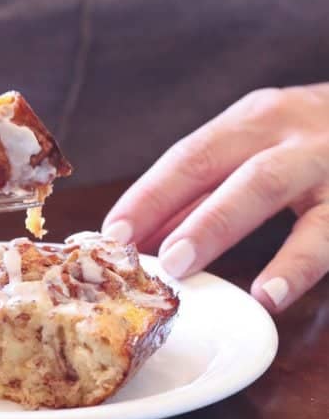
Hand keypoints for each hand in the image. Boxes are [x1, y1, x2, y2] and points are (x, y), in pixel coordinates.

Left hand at [102, 84, 328, 312]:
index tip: (112, 233)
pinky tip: (270, 295)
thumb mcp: (259, 151)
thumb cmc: (311, 144)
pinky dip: (296, 264)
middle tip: (138, 251)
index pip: (186, 157)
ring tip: (182, 267)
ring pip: (263, 186)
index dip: (146, 195)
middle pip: (213, 164)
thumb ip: (207, 193)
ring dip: (215, 226)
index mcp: (249, 123)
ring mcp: (323, 161)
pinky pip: (327, 232)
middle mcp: (282, 133)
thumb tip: (147, 235)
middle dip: (167, 208)